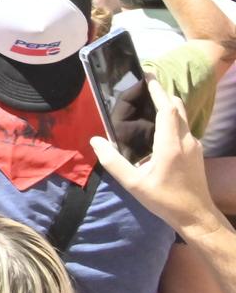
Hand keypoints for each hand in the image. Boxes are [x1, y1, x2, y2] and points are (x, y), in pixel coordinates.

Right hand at [91, 77, 219, 235]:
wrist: (197, 217)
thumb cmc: (165, 199)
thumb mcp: (134, 184)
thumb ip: (113, 162)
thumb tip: (96, 141)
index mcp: (170, 144)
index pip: (166, 108)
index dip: (157, 90)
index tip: (146, 75)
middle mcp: (185, 140)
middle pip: (177, 107)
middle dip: (162, 93)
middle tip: (144, 86)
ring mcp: (194, 145)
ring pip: (183, 116)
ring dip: (168, 105)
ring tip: (148, 104)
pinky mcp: (196, 152)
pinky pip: (184, 126)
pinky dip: (173, 118)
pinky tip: (159, 127)